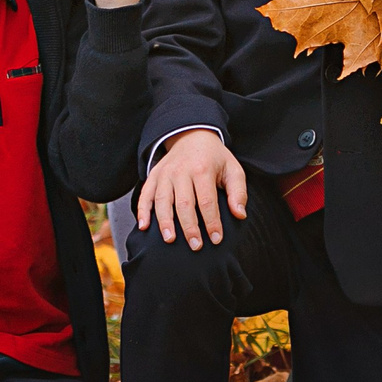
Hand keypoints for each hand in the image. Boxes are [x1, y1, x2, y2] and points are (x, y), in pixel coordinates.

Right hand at [138, 128, 246, 250]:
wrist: (193, 135)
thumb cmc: (215, 158)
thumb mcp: (233, 169)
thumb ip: (238, 192)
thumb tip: (239, 215)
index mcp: (202, 169)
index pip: (206, 201)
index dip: (211, 222)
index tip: (216, 239)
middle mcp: (181, 171)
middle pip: (184, 203)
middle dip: (189, 227)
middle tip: (196, 246)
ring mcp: (165, 173)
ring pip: (162, 200)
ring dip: (165, 222)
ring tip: (170, 239)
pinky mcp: (154, 176)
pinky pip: (145, 194)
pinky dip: (142, 211)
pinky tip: (144, 226)